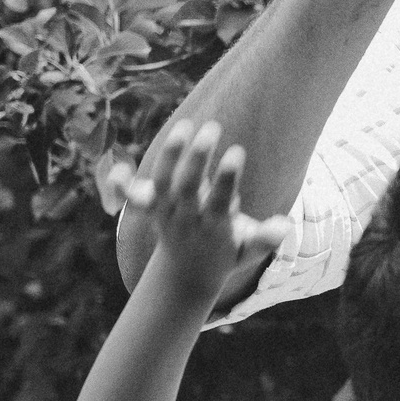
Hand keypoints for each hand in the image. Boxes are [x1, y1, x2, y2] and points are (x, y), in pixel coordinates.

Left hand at [112, 121, 291, 296]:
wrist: (188, 274)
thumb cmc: (227, 254)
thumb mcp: (250, 251)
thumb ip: (265, 239)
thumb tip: (285, 225)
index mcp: (214, 227)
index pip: (220, 201)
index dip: (227, 177)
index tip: (237, 151)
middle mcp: (186, 218)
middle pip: (186, 186)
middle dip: (197, 158)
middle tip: (212, 128)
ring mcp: (166, 212)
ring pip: (162, 183)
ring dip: (170, 155)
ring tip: (185, 125)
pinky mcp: (151, 208)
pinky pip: (132, 197)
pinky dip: (120, 185)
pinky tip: (114, 168)